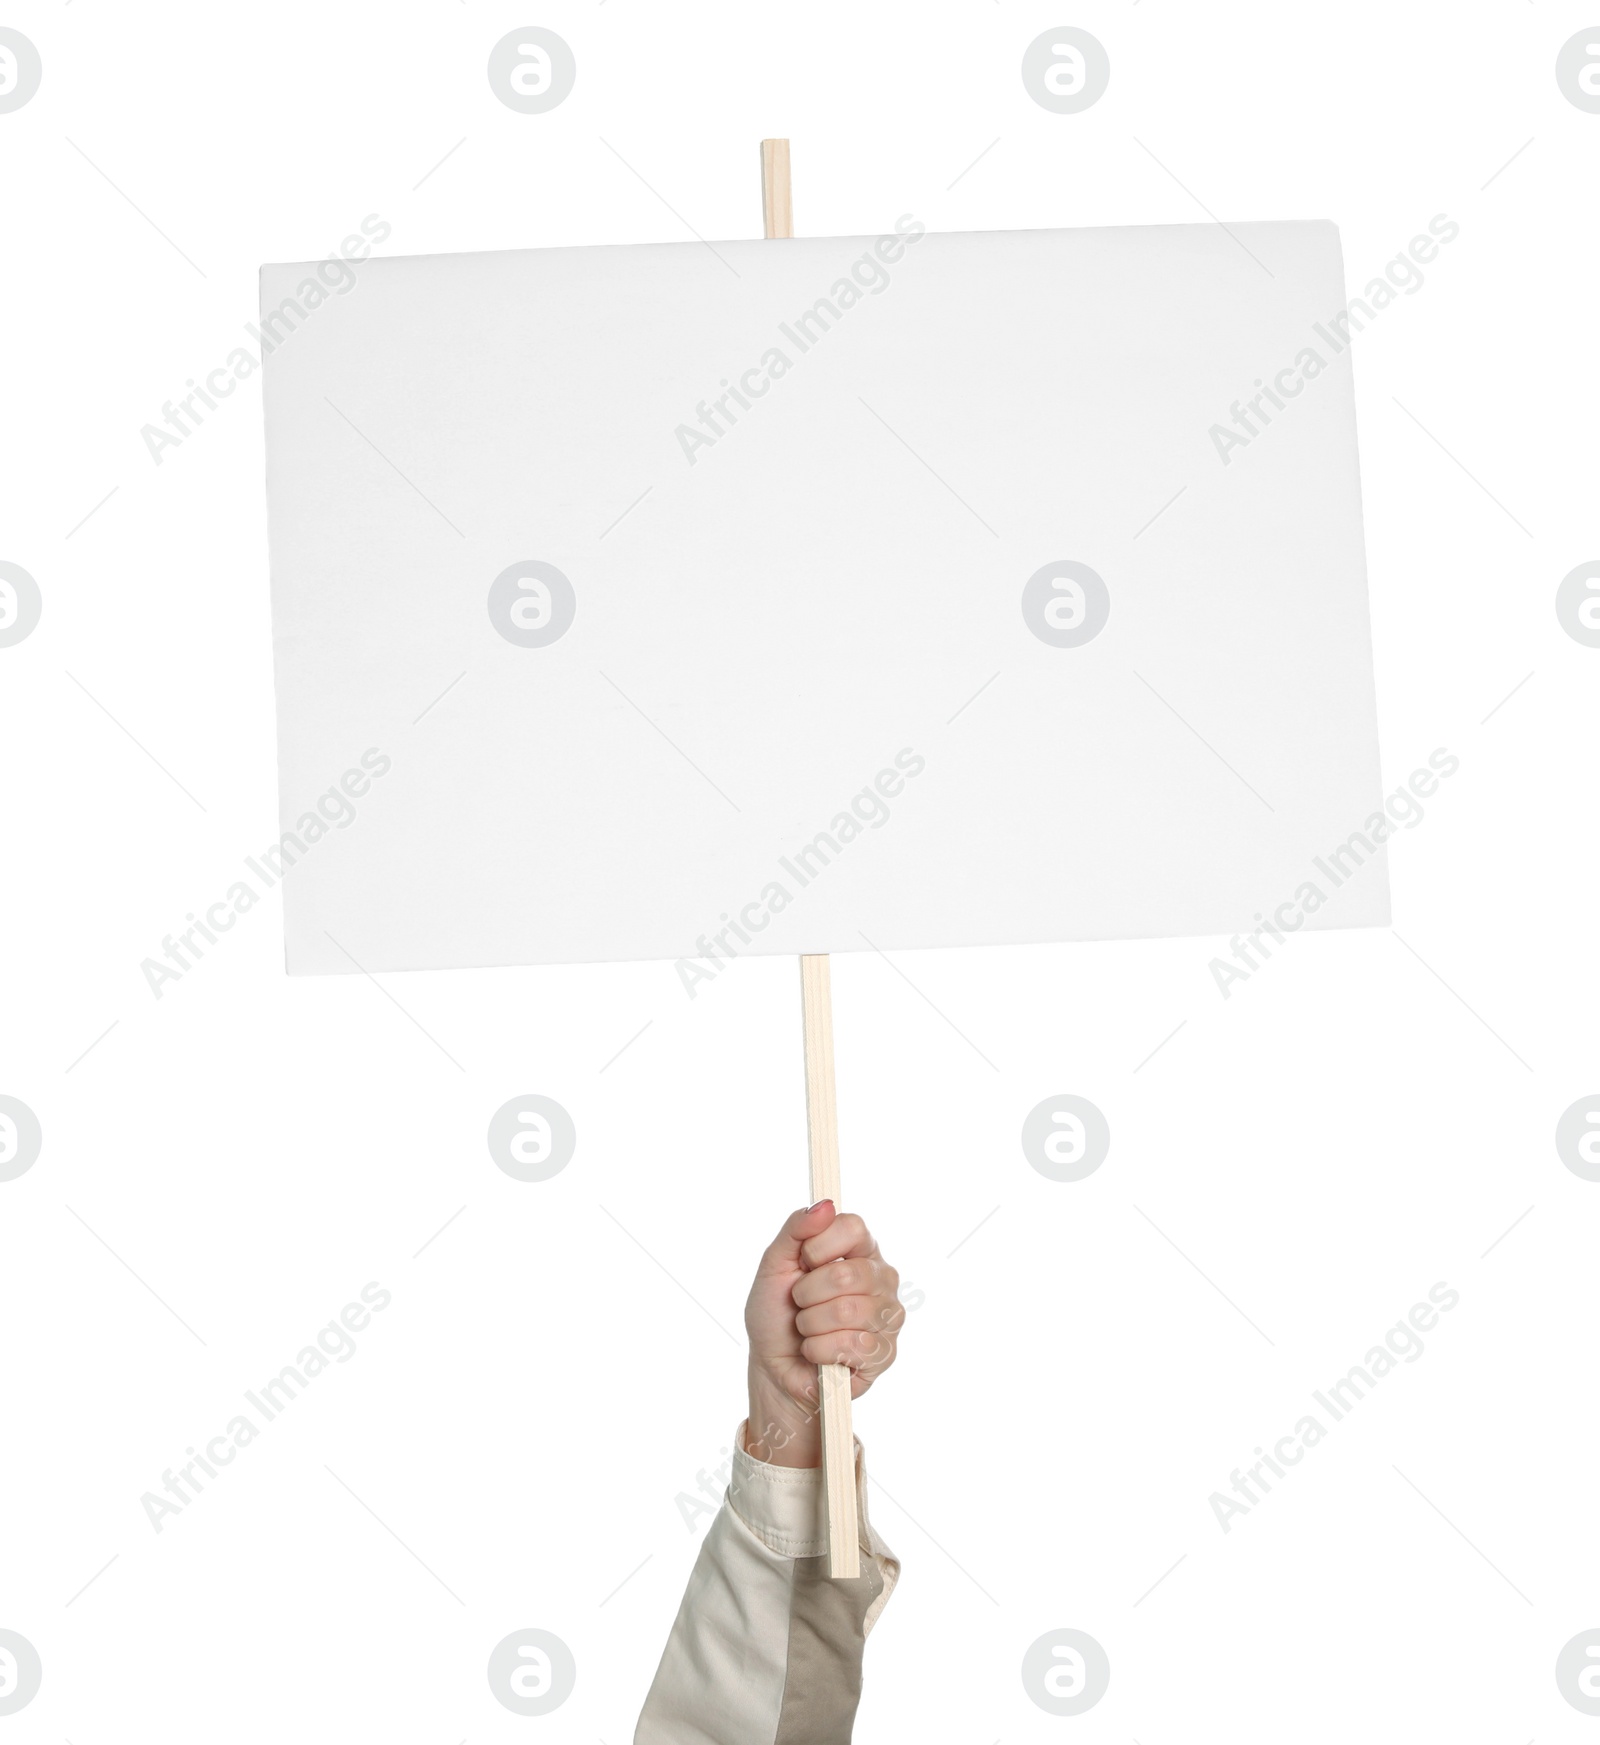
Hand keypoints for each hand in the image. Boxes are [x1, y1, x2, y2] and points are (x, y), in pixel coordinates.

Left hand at [743, 1201, 903, 1466]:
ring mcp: (887, 1316)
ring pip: (849, 1311)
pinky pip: (853, 1344)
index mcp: (858, 1249)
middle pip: (848, 1273)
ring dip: (812, 1325)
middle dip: (808, 1294)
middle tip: (801, 1304)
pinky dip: (820, 1351)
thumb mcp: (774, 1265)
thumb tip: (825, 1204)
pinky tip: (819, 1353)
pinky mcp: (885, 1352)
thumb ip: (796, 1229)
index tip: (803, 1262)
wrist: (773, 1367)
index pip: (854, 1226)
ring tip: (809, 1330)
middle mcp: (881, 1278)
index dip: (819, 1246)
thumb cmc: (776, 1314)